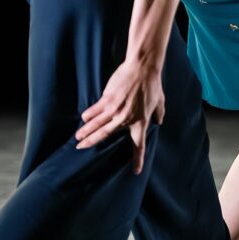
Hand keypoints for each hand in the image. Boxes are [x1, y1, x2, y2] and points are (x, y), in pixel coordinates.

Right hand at [75, 58, 164, 173]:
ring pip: (97, 124)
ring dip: (86, 132)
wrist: (142, 68)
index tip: (135, 171)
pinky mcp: (108, 98)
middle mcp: (125, 119)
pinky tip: (83, 119)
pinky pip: (95, 110)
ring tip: (78, 138)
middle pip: (105, 135)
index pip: (138, 145)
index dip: (138, 159)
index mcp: (140, 122)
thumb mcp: (160, 102)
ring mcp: (115, 109)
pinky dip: (89, 115)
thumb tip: (158, 122)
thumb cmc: (152, 85)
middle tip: (81, 149)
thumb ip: (158, 115)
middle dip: (92, 143)